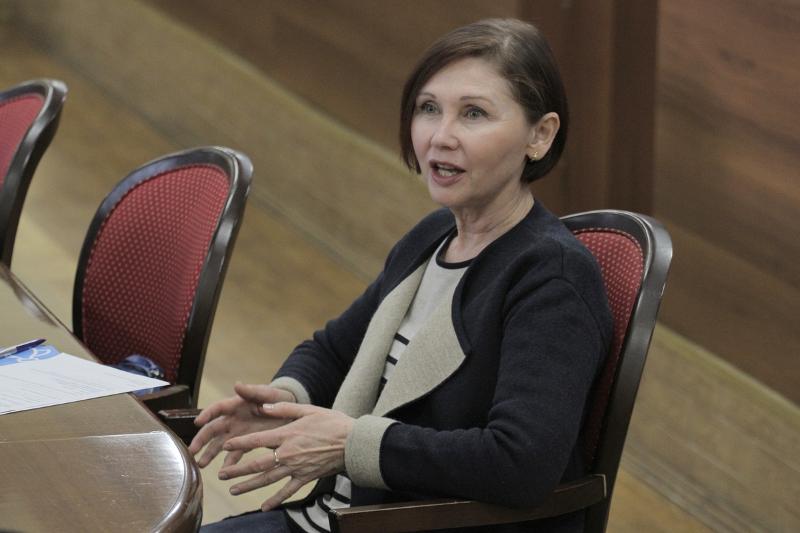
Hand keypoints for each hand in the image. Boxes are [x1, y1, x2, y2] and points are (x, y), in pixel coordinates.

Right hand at [188, 382, 295, 467]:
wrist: (290, 412)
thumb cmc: (277, 399)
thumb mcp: (267, 394)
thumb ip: (252, 391)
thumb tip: (237, 384)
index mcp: (236, 405)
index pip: (217, 408)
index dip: (207, 414)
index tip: (198, 422)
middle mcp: (233, 420)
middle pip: (213, 429)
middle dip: (201, 440)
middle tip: (192, 450)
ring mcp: (238, 433)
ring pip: (220, 444)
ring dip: (210, 454)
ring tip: (201, 464)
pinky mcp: (247, 443)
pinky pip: (235, 454)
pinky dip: (229, 463)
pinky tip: (225, 472)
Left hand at [217, 402, 354, 510]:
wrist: (353, 442)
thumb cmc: (332, 423)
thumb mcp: (308, 410)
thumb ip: (284, 410)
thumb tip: (263, 407)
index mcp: (287, 435)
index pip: (257, 440)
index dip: (240, 443)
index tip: (226, 446)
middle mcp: (288, 453)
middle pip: (257, 464)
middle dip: (238, 470)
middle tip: (222, 475)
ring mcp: (296, 468)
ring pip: (268, 479)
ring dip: (249, 486)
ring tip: (233, 490)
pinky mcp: (306, 477)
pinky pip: (287, 491)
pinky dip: (275, 500)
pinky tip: (264, 506)